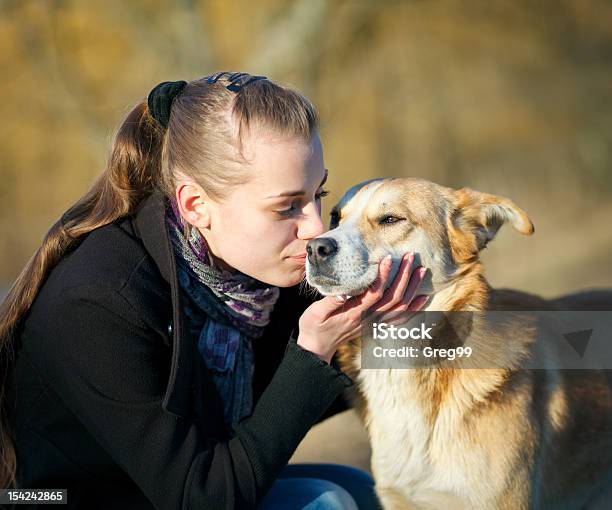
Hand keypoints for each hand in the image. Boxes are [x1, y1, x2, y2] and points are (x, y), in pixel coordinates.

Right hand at [297, 252, 428, 362]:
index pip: (374, 293)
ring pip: (401, 308)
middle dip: (404, 276)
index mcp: (354, 313)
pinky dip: (415, 309)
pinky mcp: (376, 326)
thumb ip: (329, 302)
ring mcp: (374, 324)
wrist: (317, 348)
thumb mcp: (315, 313)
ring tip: (421, 270)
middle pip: (393, 298)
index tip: (387, 259)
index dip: (383, 276)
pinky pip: (401, 319)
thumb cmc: (313, 326)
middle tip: (409, 257)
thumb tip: (342, 293)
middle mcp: (368, 319)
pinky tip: (423, 298)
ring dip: (413, 289)